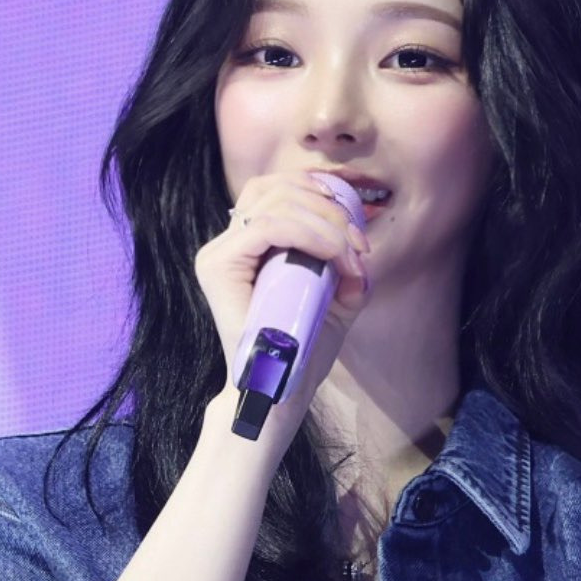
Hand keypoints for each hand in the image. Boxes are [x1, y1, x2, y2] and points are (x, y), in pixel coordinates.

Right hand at [195, 170, 371, 442]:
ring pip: (274, 203)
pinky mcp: (219, 266)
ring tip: (350, 255)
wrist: (281, 392)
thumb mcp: (336, 301)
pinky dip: (309, 235)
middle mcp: (227, 243)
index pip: (276, 191)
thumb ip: (346, 270)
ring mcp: (218, 253)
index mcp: (247, 245)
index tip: (356, 230)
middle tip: (359, 244)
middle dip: (328, 209)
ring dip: (324, 223)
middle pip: (274, 188)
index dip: (318, 194)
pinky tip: (334, 256)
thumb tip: (362, 250)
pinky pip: (267, 227)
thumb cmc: (304, 351)